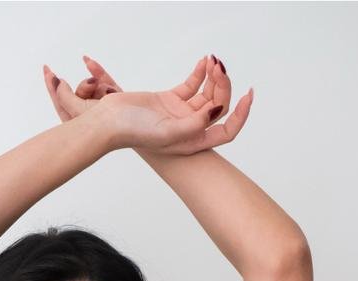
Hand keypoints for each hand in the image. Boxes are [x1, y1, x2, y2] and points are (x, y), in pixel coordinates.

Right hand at [41, 54, 252, 154]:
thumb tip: (216, 110)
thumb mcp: (169, 132)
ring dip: (213, 77)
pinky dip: (200, 73)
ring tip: (212, 61)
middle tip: (218, 66)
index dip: (241, 114)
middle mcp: (190, 129)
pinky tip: (204, 62)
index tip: (247, 94)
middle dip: (223, 86)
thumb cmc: (135, 133)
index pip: (227, 130)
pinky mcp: (171, 100)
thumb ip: (195, 124)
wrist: (110, 122)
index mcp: (193, 142)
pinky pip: (192, 85)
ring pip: (207, 94)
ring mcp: (181, 114)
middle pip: (218, 106)